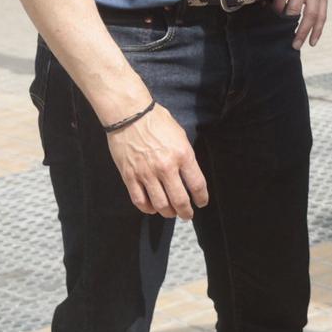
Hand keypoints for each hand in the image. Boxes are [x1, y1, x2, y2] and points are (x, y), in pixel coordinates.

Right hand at [105, 102, 207, 218]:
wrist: (130, 115)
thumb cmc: (158, 121)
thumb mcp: (180, 136)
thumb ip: (186, 156)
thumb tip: (189, 175)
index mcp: (183, 155)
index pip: (197, 184)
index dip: (202, 198)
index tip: (202, 203)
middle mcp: (166, 167)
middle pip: (179, 199)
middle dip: (186, 211)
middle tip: (188, 215)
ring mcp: (146, 174)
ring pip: (160, 204)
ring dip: (167, 212)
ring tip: (171, 213)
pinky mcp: (129, 177)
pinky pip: (139, 200)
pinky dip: (147, 208)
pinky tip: (152, 208)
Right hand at [271, 0, 327, 48]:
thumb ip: (311, 1)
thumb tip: (302, 23)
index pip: (322, 15)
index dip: (317, 31)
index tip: (311, 43)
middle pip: (310, 15)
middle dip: (302, 32)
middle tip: (295, 44)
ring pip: (293, 8)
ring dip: (284, 17)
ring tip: (277, 19)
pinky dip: (274, 4)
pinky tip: (268, 6)